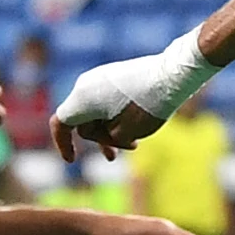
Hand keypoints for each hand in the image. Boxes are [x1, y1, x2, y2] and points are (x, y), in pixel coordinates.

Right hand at [52, 32, 216, 163]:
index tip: (72, 160)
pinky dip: (115, 116)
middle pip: (83, 120)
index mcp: (83, 98)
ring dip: (111, 130)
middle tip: (128, 149)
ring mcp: (100, 77)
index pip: (61, 123)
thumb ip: (105, 137)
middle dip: (102, 139)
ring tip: (134, 145)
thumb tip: (103, 128)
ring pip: (96, 111)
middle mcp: (86, 84)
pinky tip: (136, 126)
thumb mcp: (123, 134)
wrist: (173, 74)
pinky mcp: (113, 75)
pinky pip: (106, 100)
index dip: (63, 143)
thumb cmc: (148, 106)